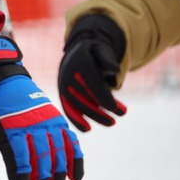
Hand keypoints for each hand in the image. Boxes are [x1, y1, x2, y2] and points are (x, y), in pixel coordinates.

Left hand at [0, 30, 82, 179]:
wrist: (1, 77)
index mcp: (9, 129)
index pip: (18, 162)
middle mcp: (31, 125)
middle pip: (41, 160)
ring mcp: (47, 121)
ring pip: (58, 154)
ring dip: (59, 177)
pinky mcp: (57, 118)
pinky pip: (70, 141)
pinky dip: (75, 160)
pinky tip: (75, 177)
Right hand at [58, 14, 127, 130]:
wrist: (75, 54)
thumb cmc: (93, 55)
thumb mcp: (102, 51)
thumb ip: (108, 59)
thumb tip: (116, 69)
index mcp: (80, 62)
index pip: (91, 81)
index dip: (102, 95)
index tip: (113, 107)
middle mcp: (69, 74)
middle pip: (83, 95)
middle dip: (99, 109)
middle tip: (117, 118)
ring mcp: (64, 85)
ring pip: (76, 104)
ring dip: (93, 115)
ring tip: (112, 122)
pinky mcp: (63, 94)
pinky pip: (67, 107)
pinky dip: (75, 119)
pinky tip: (86, 129)